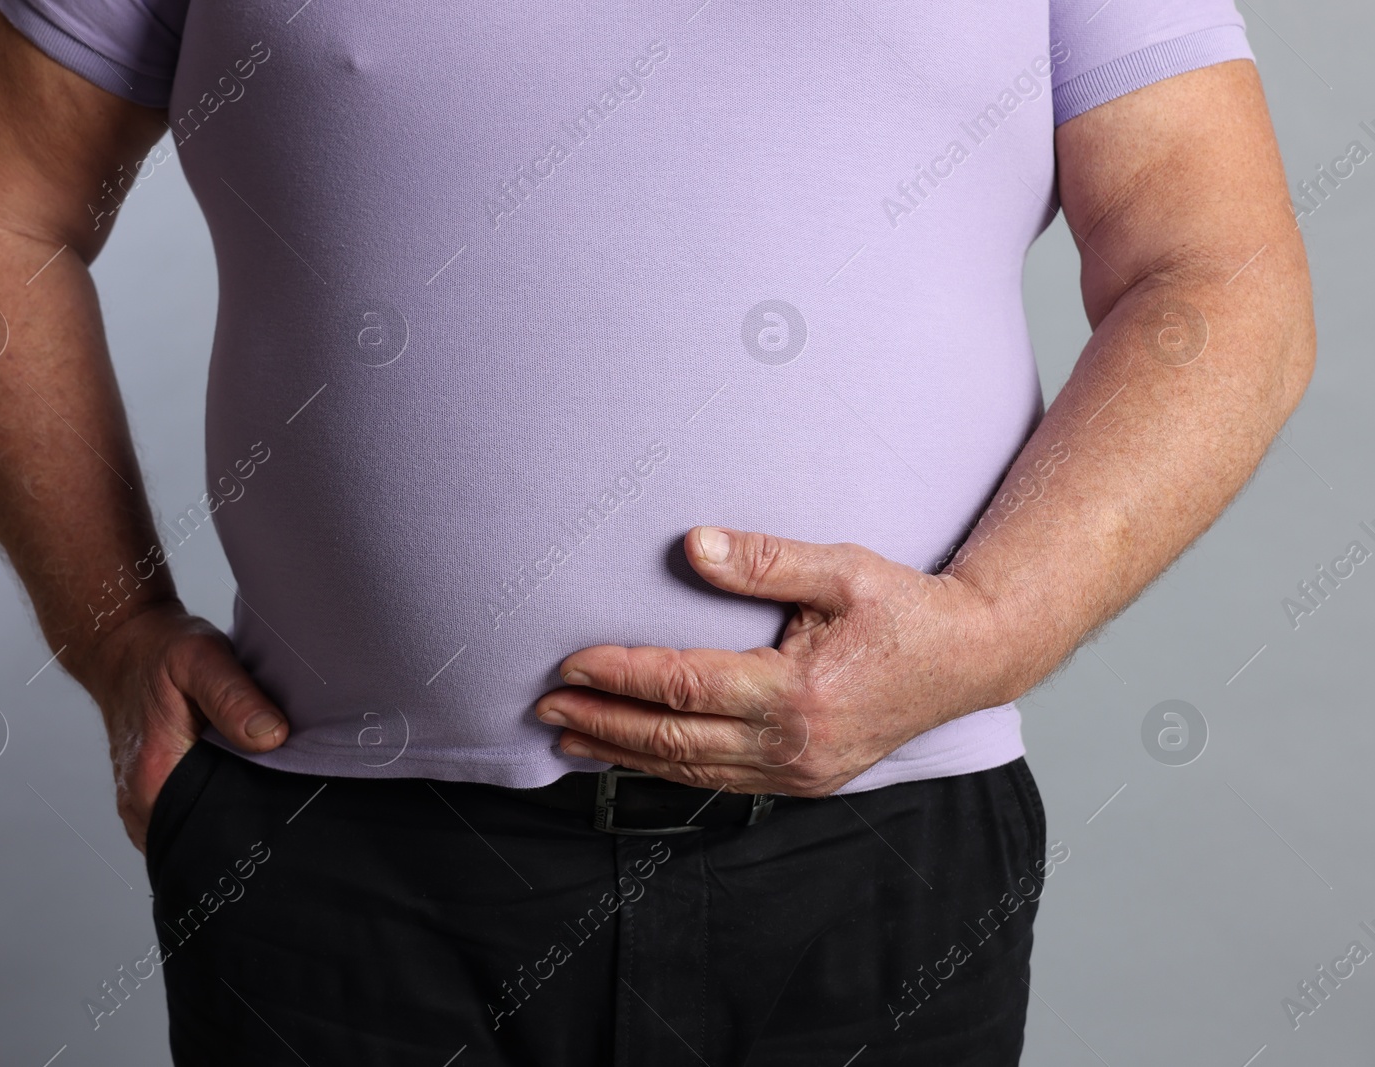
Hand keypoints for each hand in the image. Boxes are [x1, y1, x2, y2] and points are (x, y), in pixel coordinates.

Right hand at [72, 600, 288, 852]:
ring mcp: (144, 802)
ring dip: (230, 812)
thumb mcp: (201, 658)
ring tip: (264, 785)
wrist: (122, 645)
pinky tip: (239, 778)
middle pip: (207, 836)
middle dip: (246, 822)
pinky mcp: (152, 795)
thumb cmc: (160, 650)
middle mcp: (143, 801)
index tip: (286, 802)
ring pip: (199, 828)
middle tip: (284, 793)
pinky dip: (216, 802)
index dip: (253, 822)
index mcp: (155, 777)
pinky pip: (190, 815)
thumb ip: (234, 697)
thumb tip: (272, 736)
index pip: (212, 833)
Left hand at [534, 527, 1015, 796]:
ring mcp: (799, 770)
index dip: (620, 676)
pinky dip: (669, 770)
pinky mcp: (806, 779)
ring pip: (691, 770)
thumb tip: (693, 545)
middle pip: (673, 739)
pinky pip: (720, 782)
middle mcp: (792, 742)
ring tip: (569, 739)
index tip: (570, 665)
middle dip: (602, 723)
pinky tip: (635, 756)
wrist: (971, 659)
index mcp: (796, 691)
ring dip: (625, 753)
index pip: (683, 686)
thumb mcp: (843, 569)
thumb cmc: (905, 608)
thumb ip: (766, 560)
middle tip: (545, 708)